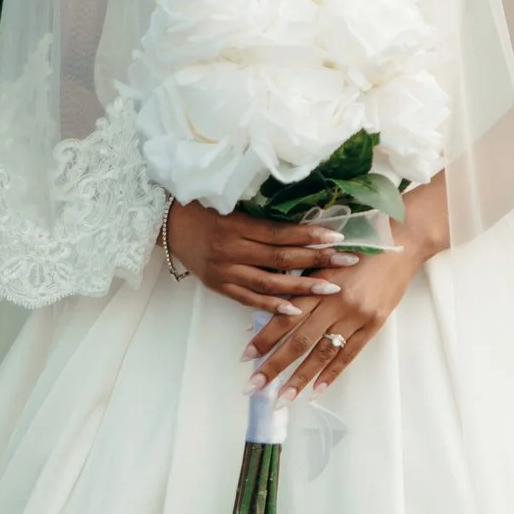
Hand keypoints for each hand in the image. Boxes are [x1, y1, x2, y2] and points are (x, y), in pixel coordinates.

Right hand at [162, 197, 346, 313]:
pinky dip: (273, 305)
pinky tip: (296, 310)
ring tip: (330, 288)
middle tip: (347, 261)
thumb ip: (261, 216)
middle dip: (317, 260)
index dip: (309, 235)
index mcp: (235, 225)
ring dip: (302, 287)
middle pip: (280, 258)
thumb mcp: (229, 204)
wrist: (166, 224)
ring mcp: (224, 271)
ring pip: (269, 283)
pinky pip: (249, 299)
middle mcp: (231, 250)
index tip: (337, 236)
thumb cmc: (202, 207)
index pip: (279, 233)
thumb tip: (303, 222)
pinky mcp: (219, 286)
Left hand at [248, 176, 448, 395]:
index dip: (264, 338)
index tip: (245, 358)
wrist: (401, 243)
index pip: (284, 317)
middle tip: (254, 387)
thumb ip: (302, 282)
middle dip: (274, 366)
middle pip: (299, 340)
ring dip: (300, 378)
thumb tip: (273, 309)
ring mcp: (356, 315)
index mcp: (318, 283)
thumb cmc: (358, 247)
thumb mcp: (325, 259)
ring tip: (282, 399)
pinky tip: (317, 391)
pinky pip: (349, 354)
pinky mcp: (374, 324)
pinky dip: (332, 374)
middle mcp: (335, 301)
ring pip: (322, 352)